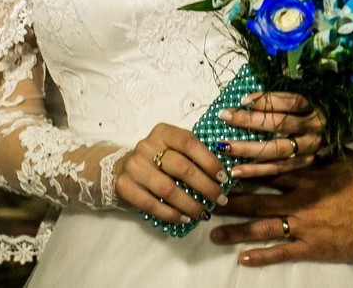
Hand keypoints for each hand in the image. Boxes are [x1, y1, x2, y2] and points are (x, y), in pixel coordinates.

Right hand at [114, 122, 229, 224]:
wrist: (121, 169)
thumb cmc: (157, 159)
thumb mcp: (174, 149)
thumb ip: (196, 157)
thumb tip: (231, 177)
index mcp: (163, 132)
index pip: (190, 144)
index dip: (210, 162)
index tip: (224, 178)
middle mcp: (147, 146)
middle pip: (182, 168)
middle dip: (206, 187)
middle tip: (220, 200)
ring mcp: (134, 167)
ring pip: (168, 189)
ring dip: (190, 204)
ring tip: (204, 213)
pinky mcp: (125, 186)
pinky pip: (151, 204)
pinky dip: (170, 214)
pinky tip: (184, 219)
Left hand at [210, 151, 352, 265]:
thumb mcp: (347, 159)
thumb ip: (326, 150)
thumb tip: (315, 135)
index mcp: (306, 176)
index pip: (269, 171)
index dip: (245, 170)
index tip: (225, 168)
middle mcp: (298, 200)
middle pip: (257, 200)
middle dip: (232, 202)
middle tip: (210, 202)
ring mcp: (301, 225)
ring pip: (262, 227)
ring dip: (236, 231)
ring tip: (214, 234)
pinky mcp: (309, 246)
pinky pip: (280, 252)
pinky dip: (261, 256)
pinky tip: (243, 258)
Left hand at [217, 91, 325, 178]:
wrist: (336, 132)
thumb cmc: (312, 112)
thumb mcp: (304, 100)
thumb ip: (281, 99)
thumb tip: (246, 99)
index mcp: (315, 106)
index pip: (291, 101)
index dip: (267, 100)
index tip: (242, 99)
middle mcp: (314, 127)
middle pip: (281, 124)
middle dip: (250, 120)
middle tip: (225, 116)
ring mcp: (310, 148)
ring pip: (276, 150)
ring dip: (247, 149)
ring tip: (224, 146)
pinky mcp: (304, 164)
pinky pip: (277, 169)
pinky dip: (255, 170)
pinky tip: (236, 171)